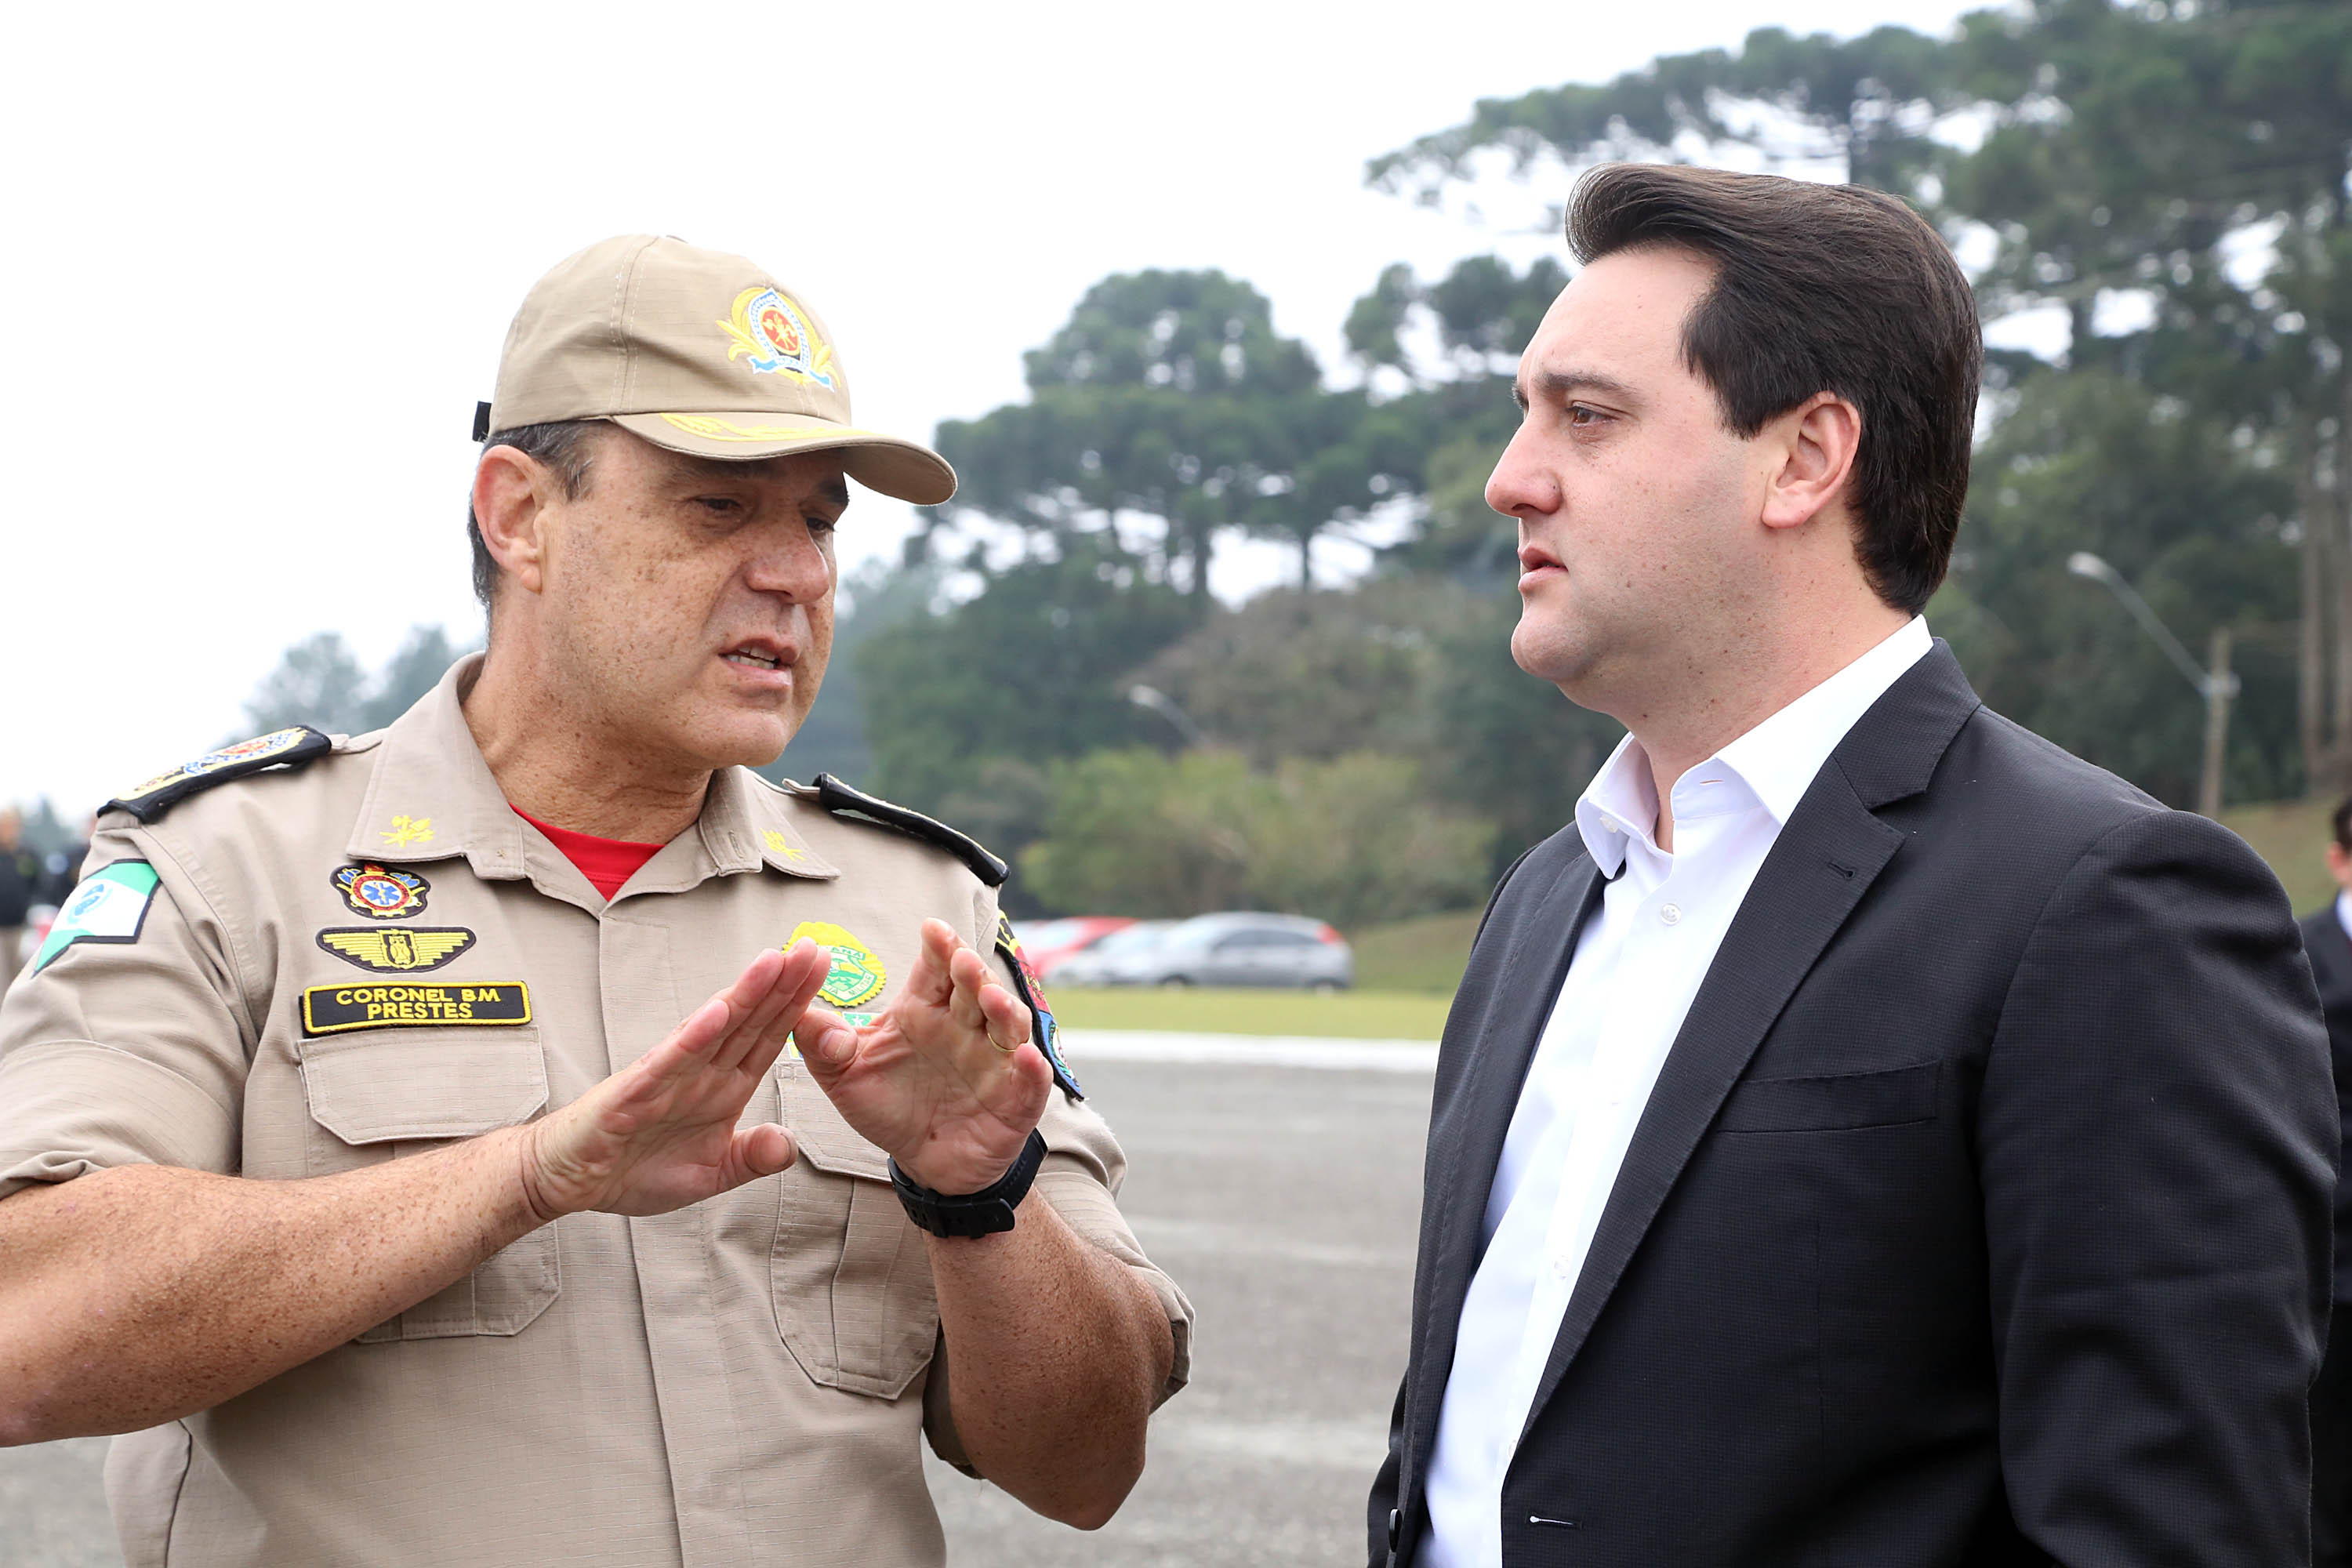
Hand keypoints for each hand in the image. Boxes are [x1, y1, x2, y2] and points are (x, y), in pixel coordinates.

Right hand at [516, 941, 832, 1220]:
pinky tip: (718, 1011)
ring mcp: (667, 1077)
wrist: (567, 1180)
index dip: (797, 1006)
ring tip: (773, 961)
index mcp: (722, 1089)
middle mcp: (699, 1073)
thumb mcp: (710, 1175)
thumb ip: (750, 1158)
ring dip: (744, 995)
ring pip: (714, 1029)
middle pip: (749, 1022)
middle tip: (814, 948)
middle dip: (782, 985)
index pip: (767, 1038)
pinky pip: (668, 1060)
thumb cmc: (630, 1167)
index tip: (824, 972)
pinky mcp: (635, 1091)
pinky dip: (693, 1036)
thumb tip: (789, 1145)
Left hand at [796, 918, 1052, 1193]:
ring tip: (992, 999)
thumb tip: (796, 1013)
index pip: (936, 969)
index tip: (931, 930)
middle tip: (960, 960)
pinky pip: (1030, 1079)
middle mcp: (965, 1026)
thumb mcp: (845, 1077)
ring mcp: (995, 1060)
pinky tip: (1024, 1059)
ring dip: (1003, 1008)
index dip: (939, 948)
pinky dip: (1030, 1068)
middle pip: (975, 988)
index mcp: (925, 1011)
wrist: (923, 1162)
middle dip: (971, 972)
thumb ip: (821, 1044)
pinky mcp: (1016, 1097)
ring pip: (1008, 1024)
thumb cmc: (888, 1106)